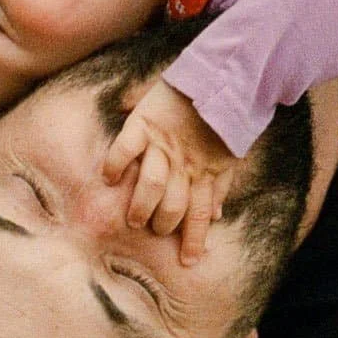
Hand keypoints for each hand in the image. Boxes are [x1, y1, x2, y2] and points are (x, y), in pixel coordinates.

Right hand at [103, 79, 236, 263]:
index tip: (188, 262)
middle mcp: (185, 162)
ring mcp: (164, 144)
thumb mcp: (229, 154)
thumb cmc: (222, 117)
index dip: (194, 239)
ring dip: (142, 205)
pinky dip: (115, 163)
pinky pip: (126, 147)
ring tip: (134, 219)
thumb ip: (220, 185)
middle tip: (153, 230)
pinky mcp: (146, 123)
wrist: (220, 75)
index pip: (200, 213)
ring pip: (151, 182)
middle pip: (174, 202)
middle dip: (164, 223)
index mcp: (206, 170)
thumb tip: (216, 215)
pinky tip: (108, 177)